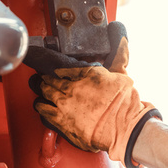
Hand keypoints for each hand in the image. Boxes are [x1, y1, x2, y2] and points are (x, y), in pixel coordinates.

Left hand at [24, 22, 160, 167]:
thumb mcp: (122, 75)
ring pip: (45, 94)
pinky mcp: (62, 122)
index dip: (58, 69)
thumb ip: (119, 57)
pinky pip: (44, 112)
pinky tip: (42, 106)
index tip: (55, 70)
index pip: (65, 68)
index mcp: (85, 74)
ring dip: (43, 91)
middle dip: (47, 78)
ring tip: (42, 90)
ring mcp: (65, 104)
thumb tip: (121, 41)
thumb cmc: (125, 103)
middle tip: (44, 78)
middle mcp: (73, 87)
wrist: (123, 126)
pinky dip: (42, 107)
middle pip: (52, 80)